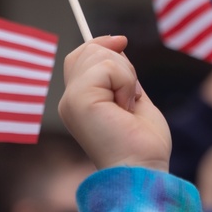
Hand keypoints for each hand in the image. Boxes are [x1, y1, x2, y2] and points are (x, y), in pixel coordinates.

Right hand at [58, 36, 170, 171]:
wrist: (142, 170)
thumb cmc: (143, 144)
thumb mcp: (132, 98)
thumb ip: (121, 75)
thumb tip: (116, 44)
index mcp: (79, 102)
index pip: (80, 57)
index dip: (100, 43)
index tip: (122, 41)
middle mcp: (69, 100)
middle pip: (86, 51)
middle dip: (118, 61)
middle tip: (131, 95)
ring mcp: (71, 100)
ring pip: (99, 55)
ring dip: (126, 75)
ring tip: (128, 105)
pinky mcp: (78, 100)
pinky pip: (106, 66)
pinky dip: (126, 82)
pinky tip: (126, 107)